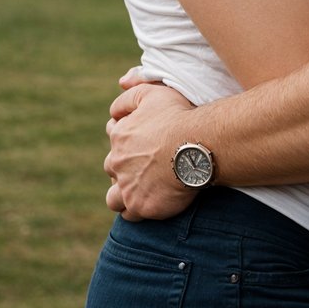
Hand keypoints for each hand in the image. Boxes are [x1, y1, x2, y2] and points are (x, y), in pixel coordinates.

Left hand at [104, 82, 197, 218]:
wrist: (196, 145)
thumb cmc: (178, 116)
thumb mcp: (152, 93)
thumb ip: (130, 93)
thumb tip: (115, 102)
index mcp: (119, 136)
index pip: (114, 136)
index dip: (128, 138)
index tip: (144, 141)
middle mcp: (116, 162)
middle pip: (112, 167)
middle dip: (124, 168)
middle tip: (146, 167)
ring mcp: (127, 187)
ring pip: (113, 198)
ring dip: (122, 195)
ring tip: (140, 191)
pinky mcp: (141, 206)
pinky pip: (130, 214)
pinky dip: (136, 210)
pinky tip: (150, 203)